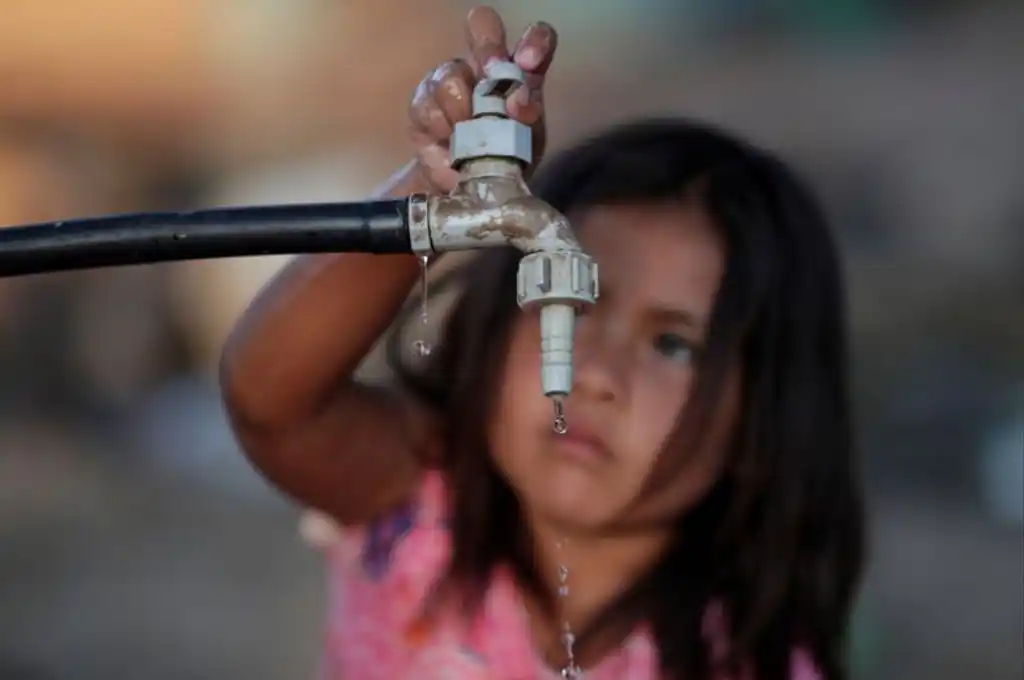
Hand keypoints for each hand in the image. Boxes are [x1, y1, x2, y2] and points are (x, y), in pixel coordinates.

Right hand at [408, 6, 557, 193]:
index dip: (534, 41)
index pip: (535, 38)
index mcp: (520, 73)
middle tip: (490, 75)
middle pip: (482, 25)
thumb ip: (528, 118)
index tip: (529, 61)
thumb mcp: (528, 143)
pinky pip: (425, 105)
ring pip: (449, 74)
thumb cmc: (506, 156)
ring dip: (460, 108)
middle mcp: (483, 66)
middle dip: (488, 48)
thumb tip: (518, 102)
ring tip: (466, 135)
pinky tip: (448, 147)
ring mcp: (448, 79)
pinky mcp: (422, 104)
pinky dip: (439, 128)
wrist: (470, 188)